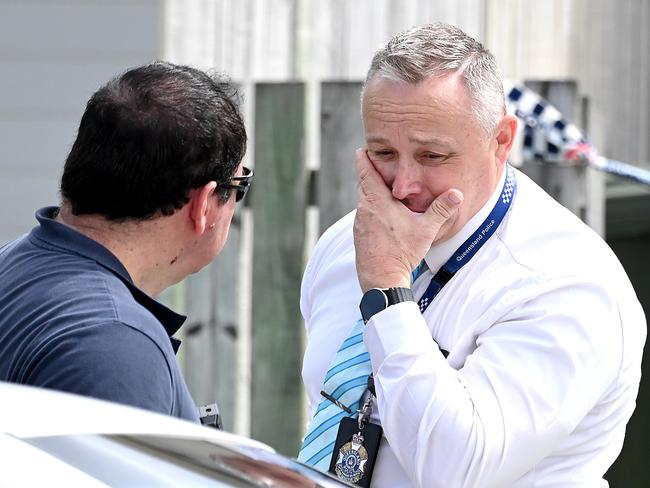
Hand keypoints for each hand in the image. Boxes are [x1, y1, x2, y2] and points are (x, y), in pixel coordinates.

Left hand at [353, 148, 462, 291]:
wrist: (381, 279)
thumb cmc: (401, 253)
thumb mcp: (426, 229)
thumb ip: (441, 209)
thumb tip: (457, 194)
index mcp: (377, 202)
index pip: (366, 173)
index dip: (364, 159)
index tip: (361, 149)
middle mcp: (364, 210)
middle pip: (363, 184)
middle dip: (368, 173)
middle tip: (373, 162)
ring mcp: (359, 223)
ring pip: (362, 200)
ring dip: (369, 192)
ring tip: (379, 186)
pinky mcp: (359, 236)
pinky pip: (363, 215)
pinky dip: (369, 208)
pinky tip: (380, 214)